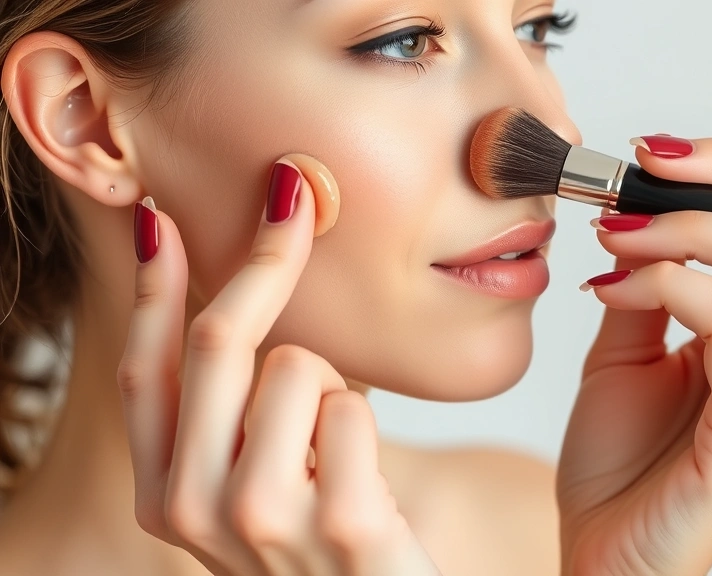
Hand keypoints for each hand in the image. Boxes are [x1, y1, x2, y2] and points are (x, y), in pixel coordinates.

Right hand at [116, 157, 440, 575]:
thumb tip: (230, 285)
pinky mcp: (338, 521)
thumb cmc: (320, 535)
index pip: (140, 370)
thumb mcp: (251, 479)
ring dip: (329, 388)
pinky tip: (363, 482)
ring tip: (335, 453)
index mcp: (162, 495)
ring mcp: (261, 518)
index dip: (152, 286)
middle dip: (262, 259)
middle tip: (295, 198)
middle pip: (215, 343)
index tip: (162, 215)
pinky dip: (363, 426)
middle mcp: (193, 508)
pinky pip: (350, 408)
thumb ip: (227, 408)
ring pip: (295, 365)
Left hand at [556, 136, 711, 575]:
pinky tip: (612, 296)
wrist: (602, 557)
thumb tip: (637, 215)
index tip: (650, 159)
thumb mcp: (626, 352)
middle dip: (708, 189)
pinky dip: (666, 286)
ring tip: (613, 243)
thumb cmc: (618, 466)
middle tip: (626, 192)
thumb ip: (650, 285)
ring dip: (680, 234)